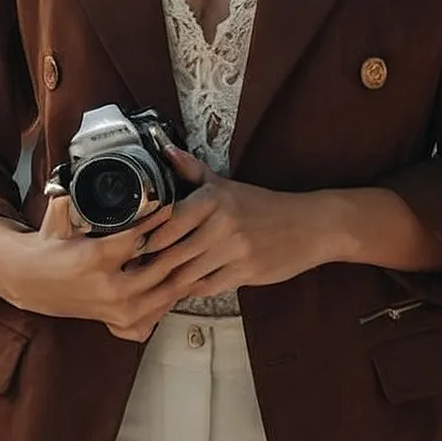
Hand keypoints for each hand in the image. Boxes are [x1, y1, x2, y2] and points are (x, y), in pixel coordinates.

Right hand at [8, 188, 217, 340]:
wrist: (30, 281)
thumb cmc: (49, 247)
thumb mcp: (58, 218)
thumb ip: (73, 197)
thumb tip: (86, 175)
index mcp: (95, 259)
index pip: (140, 237)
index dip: (159, 219)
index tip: (170, 206)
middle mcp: (110, 288)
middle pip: (162, 267)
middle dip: (179, 247)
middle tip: (192, 229)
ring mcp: (118, 311)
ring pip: (167, 293)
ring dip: (180, 273)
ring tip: (191, 253)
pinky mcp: (120, 323)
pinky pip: (157, 315)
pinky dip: (168, 298)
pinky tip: (174, 281)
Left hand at [138, 148, 339, 298]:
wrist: (312, 226)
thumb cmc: (264, 207)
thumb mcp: (228, 185)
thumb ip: (193, 170)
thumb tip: (165, 151)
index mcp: (214, 199)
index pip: (169, 221)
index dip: (146, 238)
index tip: (129, 246)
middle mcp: (223, 223)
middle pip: (173, 252)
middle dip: (151, 265)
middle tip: (131, 272)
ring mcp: (235, 250)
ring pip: (187, 274)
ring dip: (168, 281)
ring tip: (151, 284)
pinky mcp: (246, 272)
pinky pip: (208, 287)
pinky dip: (193, 289)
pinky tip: (184, 287)